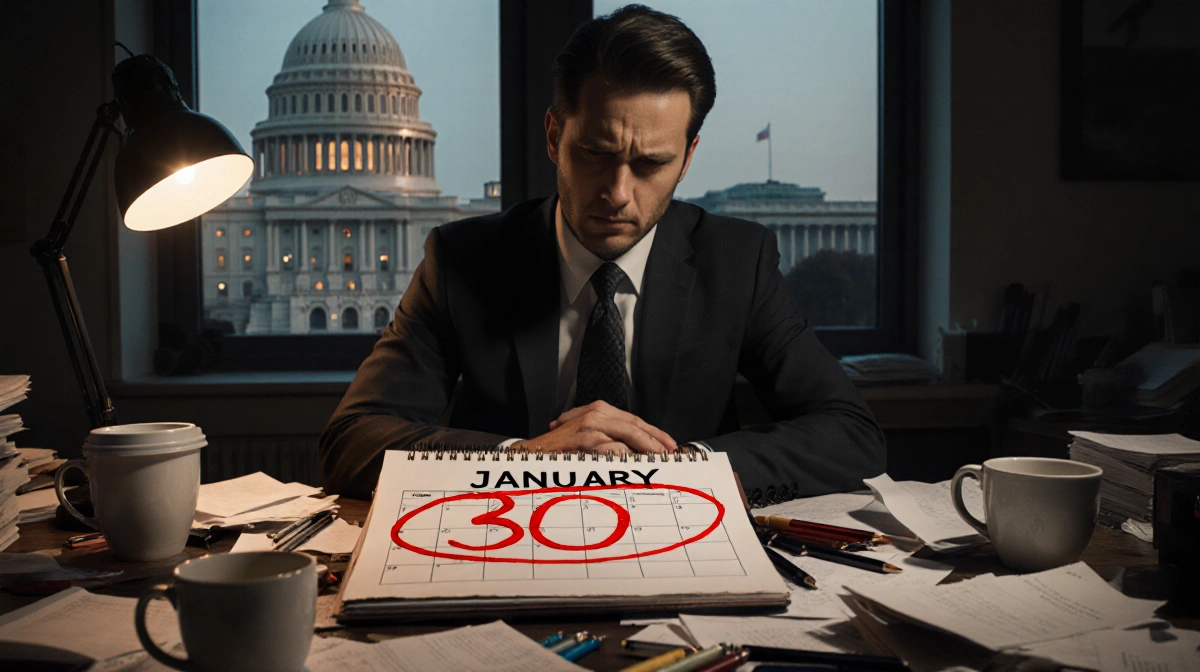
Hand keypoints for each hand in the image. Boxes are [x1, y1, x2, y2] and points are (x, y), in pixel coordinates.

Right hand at [519, 401, 677, 455]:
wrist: (534, 452)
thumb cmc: (563, 448)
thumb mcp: (589, 436)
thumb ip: (610, 437)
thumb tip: (638, 450)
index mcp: (600, 410)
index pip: (634, 420)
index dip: (654, 432)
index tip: (670, 444)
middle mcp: (596, 413)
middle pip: (635, 425)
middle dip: (656, 440)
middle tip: (671, 453)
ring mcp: (590, 425)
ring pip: (628, 434)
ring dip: (646, 449)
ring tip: (658, 460)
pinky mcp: (584, 439)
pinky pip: (612, 447)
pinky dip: (626, 456)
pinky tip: (636, 464)